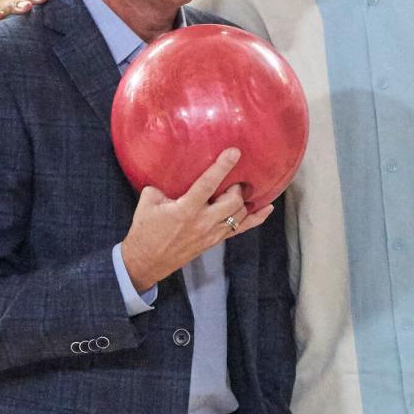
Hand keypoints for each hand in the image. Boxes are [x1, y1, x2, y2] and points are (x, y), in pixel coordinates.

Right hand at [121, 148, 273, 291]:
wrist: (146, 261)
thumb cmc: (145, 230)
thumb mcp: (148, 201)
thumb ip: (163, 185)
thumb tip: (175, 172)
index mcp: (186, 210)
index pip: (208, 184)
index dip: (223, 167)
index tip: (235, 152)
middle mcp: (203, 222)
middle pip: (233, 201)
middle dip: (237, 187)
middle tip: (233, 179)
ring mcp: (212, 234)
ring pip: (240, 215)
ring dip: (244, 200)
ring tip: (243, 189)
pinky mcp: (215, 241)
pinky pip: (241, 229)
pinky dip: (256, 218)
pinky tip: (267, 208)